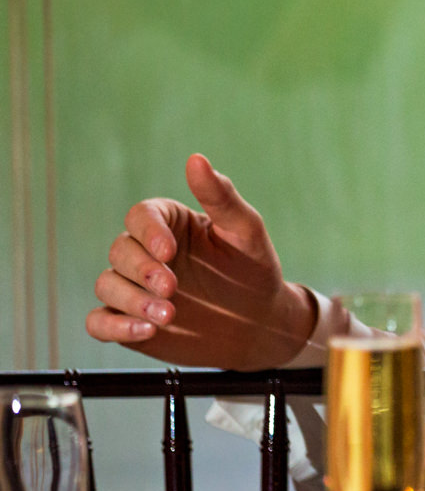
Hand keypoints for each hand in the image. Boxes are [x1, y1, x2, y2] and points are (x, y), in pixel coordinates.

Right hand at [85, 153, 314, 370]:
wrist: (259, 323)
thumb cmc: (253, 269)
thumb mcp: (246, 232)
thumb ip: (221, 197)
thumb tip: (196, 159)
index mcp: (170, 224)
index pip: (140, 216)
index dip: (148, 232)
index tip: (169, 250)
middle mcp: (146, 252)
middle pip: (120, 251)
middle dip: (142, 270)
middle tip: (172, 288)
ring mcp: (135, 287)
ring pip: (108, 285)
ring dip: (132, 301)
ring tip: (168, 316)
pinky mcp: (129, 320)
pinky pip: (100, 322)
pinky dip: (113, 326)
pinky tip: (145, 331)